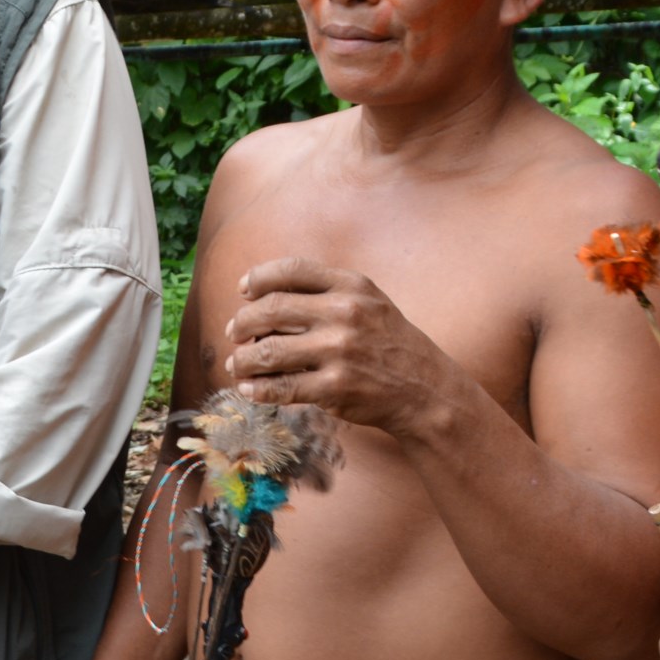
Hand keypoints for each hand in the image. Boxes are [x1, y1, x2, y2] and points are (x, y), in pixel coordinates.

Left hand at [223, 257, 456, 439]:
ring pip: (268, 351)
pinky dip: (257, 390)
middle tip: (234, 333)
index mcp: (351, 285)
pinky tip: (249, 390)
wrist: (425, 388)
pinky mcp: (335, 387)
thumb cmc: (386, 342)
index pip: (291, 270)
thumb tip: (259, 296)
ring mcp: (339, 351)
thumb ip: (324, 291)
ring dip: (242, 360)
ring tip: (237, 365)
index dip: (258, 278)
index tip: (243, 291)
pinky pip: (281, 387)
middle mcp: (345, 313)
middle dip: (242, 322)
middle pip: (270, 309)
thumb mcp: (367, 301)